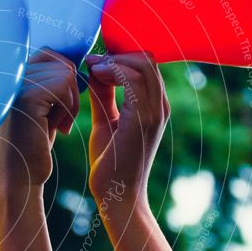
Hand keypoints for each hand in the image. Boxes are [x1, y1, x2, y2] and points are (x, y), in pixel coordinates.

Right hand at [0, 49, 79, 197]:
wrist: (19, 179)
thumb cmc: (32, 146)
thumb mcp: (40, 108)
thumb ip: (47, 82)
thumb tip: (73, 60)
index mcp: (8, 75)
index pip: (49, 54)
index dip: (64, 80)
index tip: (57, 109)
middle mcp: (7, 75)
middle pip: (60, 61)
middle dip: (69, 91)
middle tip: (59, 120)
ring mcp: (14, 84)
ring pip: (66, 72)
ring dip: (70, 102)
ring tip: (57, 125)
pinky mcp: (26, 96)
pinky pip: (65, 85)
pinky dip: (68, 108)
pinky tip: (58, 128)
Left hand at [85, 53, 169, 217]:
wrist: (118, 196)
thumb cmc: (112, 164)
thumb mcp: (106, 121)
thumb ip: (104, 96)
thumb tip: (95, 71)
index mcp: (154, 105)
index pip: (145, 64)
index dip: (120, 55)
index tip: (93, 59)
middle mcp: (160, 106)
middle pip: (146, 58)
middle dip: (116, 54)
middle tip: (91, 59)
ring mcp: (155, 112)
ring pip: (142, 64)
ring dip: (113, 61)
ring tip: (91, 67)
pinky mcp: (144, 120)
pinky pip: (134, 81)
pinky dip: (113, 72)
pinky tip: (95, 76)